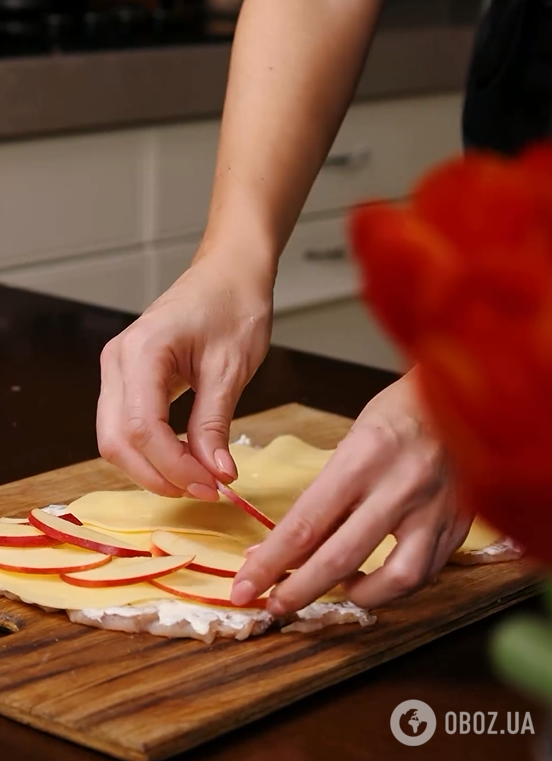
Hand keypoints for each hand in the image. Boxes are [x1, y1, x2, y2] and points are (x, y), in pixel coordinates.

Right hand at [96, 253, 272, 499]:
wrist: (229, 274)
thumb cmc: (233, 305)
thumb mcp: (230, 369)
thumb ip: (215, 424)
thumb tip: (216, 474)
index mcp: (141, 352)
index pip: (143, 428)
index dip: (175, 467)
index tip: (212, 486)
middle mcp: (118, 361)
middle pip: (117, 440)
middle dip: (158, 475)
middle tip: (205, 490)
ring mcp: (118, 369)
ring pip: (117, 438)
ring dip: (152, 467)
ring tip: (198, 479)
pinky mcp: (129, 377)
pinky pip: (127, 425)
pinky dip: (152, 451)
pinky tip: (184, 460)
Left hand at [231, 369, 472, 612]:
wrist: (469, 393)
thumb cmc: (401, 411)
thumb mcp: (354, 441)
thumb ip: (327, 493)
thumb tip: (292, 543)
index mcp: (365, 456)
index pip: (306, 522)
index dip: (271, 562)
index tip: (246, 586)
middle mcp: (401, 485)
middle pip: (341, 557)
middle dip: (299, 591)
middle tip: (274, 606)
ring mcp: (436, 508)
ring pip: (396, 578)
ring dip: (359, 595)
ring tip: (339, 591)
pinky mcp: (460, 523)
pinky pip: (427, 571)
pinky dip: (397, 585)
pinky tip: (379, 579)